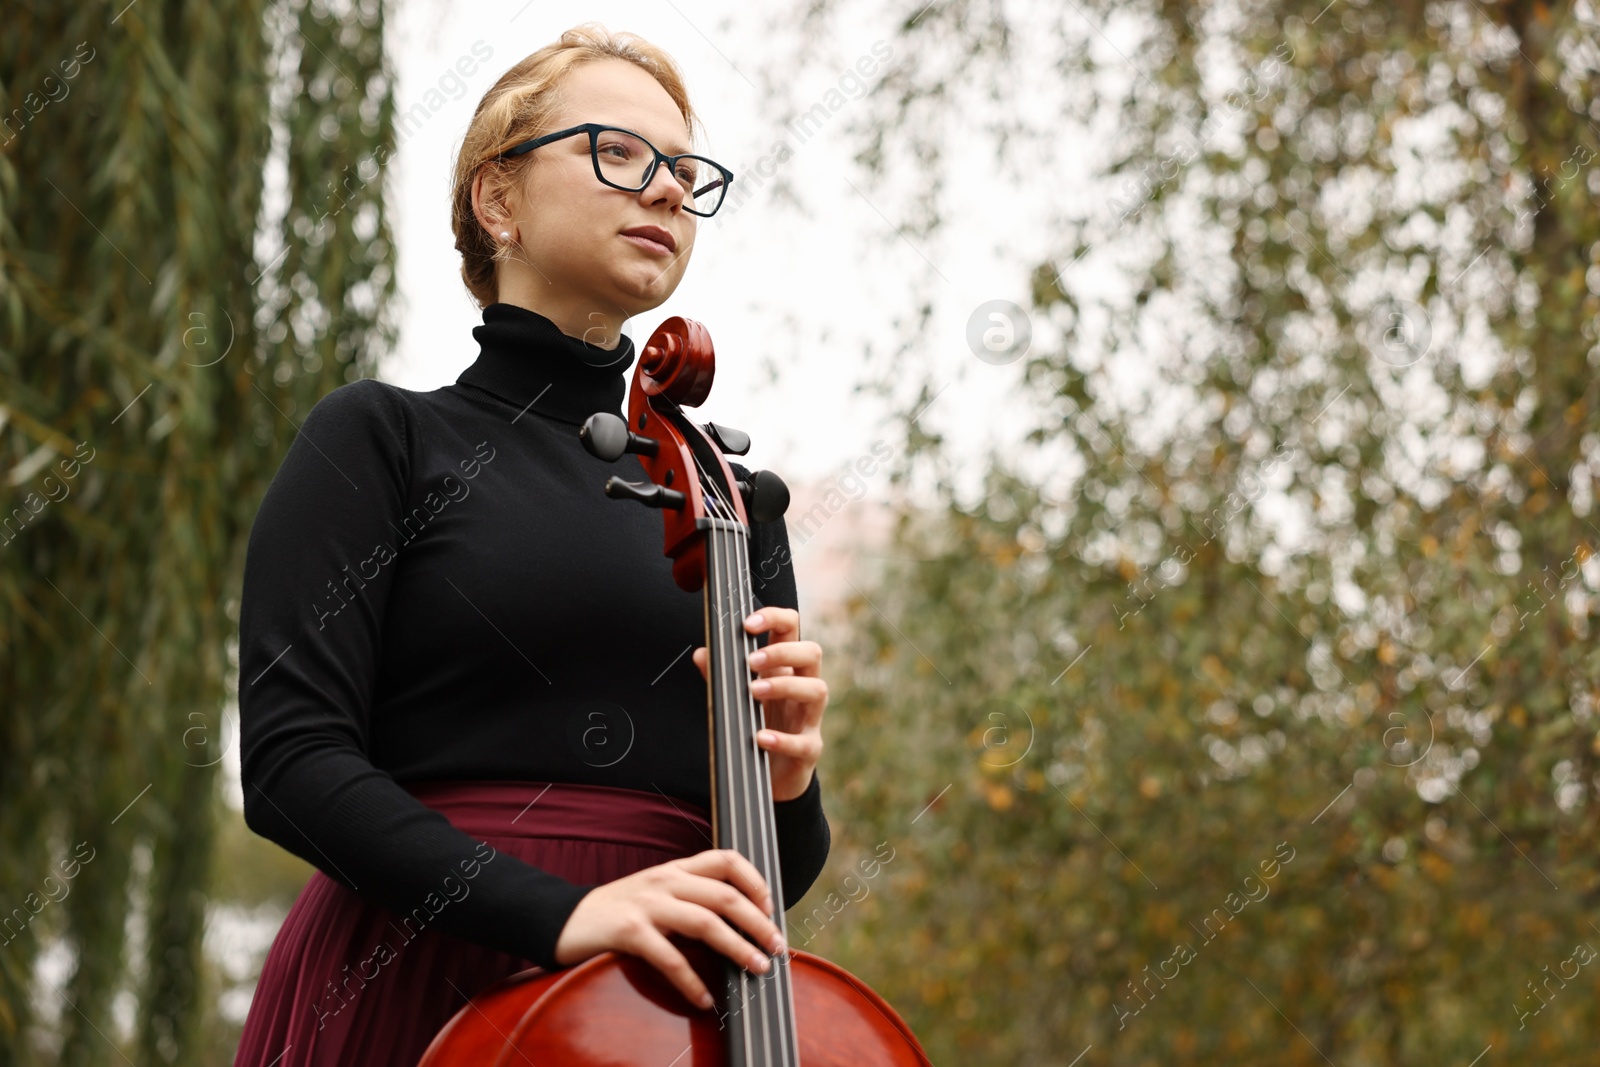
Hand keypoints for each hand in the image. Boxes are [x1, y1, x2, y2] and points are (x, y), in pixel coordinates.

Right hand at [552, 849, 785, 1008]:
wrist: (564, 919)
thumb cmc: (618, 911)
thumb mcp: (657, 892)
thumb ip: (691, 897)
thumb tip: (738, 922)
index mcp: (676, 869)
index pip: (727, 859)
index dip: (756, 882)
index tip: (771, 908)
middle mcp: (665, 880)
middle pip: (726, 895)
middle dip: (758, 923)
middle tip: (777, 948)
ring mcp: (647, 904)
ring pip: (706, 923)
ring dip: (738, 949)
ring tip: (756, 969)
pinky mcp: (629, 931)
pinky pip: (670, 958)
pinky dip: (692, 982)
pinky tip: (704, 999)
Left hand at [692, 606, 826, 801]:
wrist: (769, 778)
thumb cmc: (757, 727)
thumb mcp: (736, 699)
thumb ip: (719, 677)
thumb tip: (701, 653)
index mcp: (785, 669)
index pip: (791, 631)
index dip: (775, 618)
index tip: (748, 623)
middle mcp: (802, 688)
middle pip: (812, 653)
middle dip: (783, 652)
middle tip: (751, 662)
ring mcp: (809, 719)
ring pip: (817, 690)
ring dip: (784, 686)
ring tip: (754, 691)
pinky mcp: (809, 751)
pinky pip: (804, 742)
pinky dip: (782, 739)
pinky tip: (760, 737)